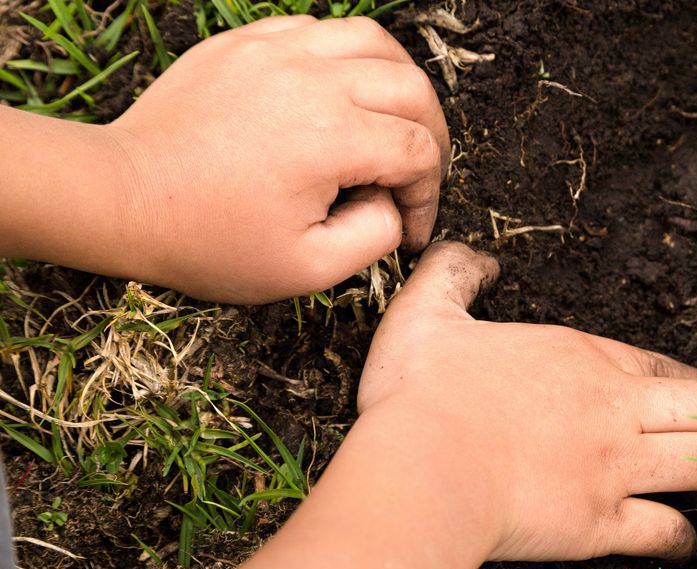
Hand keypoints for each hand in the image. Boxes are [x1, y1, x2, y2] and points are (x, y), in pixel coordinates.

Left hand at [104, 16, 448, 302]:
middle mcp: (312, 80)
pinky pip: (320, 29)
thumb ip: (375, 237)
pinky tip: (341, 94)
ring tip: (397, 118)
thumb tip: (392, 204)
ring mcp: (276, 52)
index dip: (429, 194)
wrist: (123, 198)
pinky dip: (348, 57)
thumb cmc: (206, 239)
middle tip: (419, 174)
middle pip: (412, 88)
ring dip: (400, 81)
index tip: (412, 228)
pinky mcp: (246, 43)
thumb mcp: (307, 269)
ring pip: (374, 41)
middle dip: (431, 136)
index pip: (418, 152)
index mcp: (332, 137)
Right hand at [356, 241, 696, 560]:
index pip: (660, 364)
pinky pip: (666, 530)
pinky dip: (684, 536)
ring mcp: (614, 467)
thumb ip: (454, 273)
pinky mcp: (602, 523)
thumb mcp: (426, 311)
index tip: (693, 395)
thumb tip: (482, 260)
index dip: (685, 380)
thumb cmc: (421, 394)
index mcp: (583, 357)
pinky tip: (684, 540)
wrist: (421, 470)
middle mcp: (613, 408)